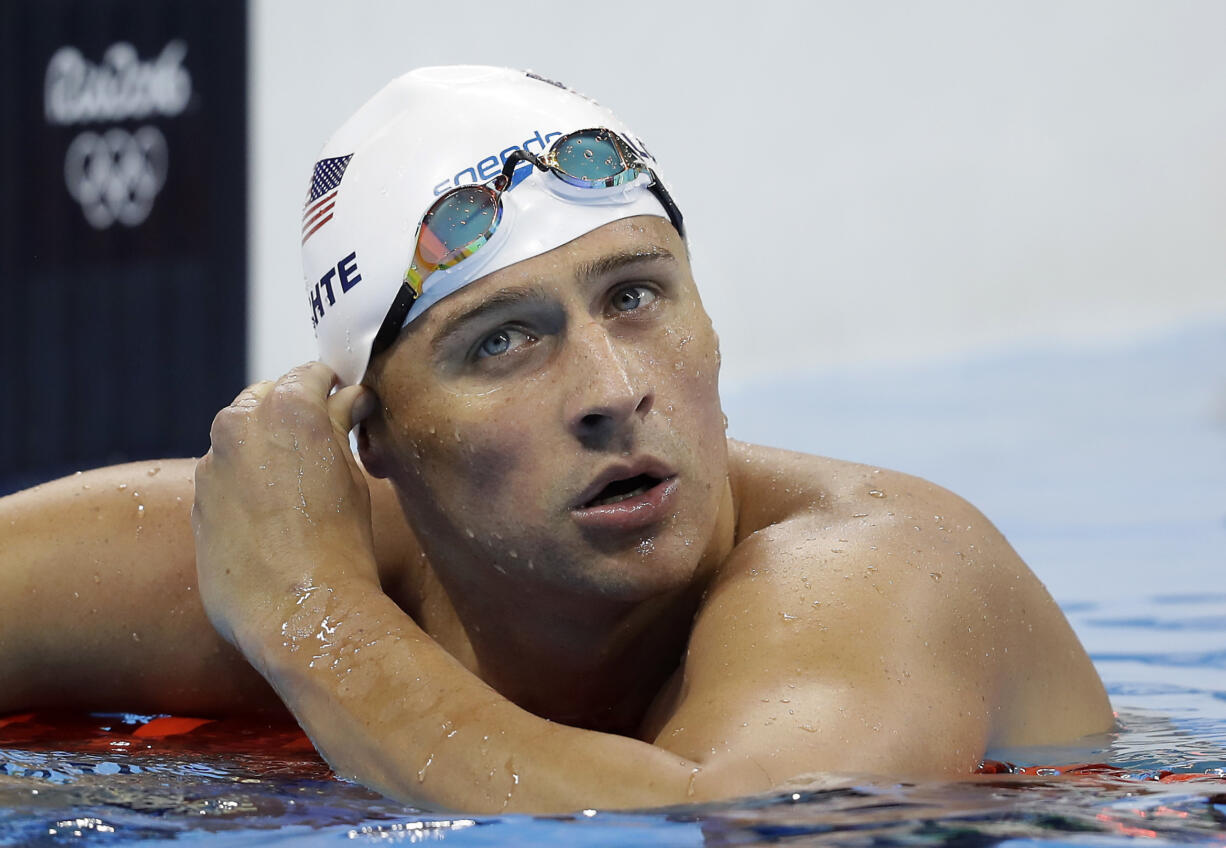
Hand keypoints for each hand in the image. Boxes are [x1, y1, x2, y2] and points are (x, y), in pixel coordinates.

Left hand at [192, 362, 377, 652]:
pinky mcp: (196, 502)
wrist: (298, 610)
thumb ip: (340, 425)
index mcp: (286, 407)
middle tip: (325, 443)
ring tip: (299, 487)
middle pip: (267, 399)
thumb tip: (347, 399)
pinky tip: (274, 518)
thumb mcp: (352, 474)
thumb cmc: (339, 542)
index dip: (333, 386)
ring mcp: (211, 464)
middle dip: (293, 413)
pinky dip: (247, 484)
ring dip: (266, 449)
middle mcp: (238, 425)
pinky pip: (225, 477)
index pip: (310, 374)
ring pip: (241, 439)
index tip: (346, 402)